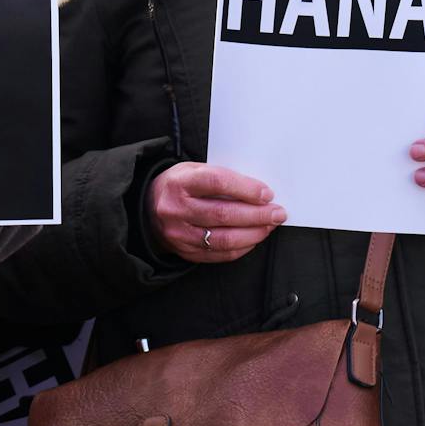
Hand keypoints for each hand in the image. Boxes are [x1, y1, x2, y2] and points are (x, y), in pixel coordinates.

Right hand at [146, 162, 284, 263]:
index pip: (217, 182)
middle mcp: (176, 209)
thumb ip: (221, 178)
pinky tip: (253, 239)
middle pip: (223, 214)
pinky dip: (241, 248)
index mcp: (179, 182)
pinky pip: (219, 255)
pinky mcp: (184, 252)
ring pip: (223, 238)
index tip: (266, 193)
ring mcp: (179, 234)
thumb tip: (258, 192)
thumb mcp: (192, 171)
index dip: (245, 189)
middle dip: (256, 215)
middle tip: (277, 213)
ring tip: (269, 226)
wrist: (146, 209)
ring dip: (253, 234)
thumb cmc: (178, 186)